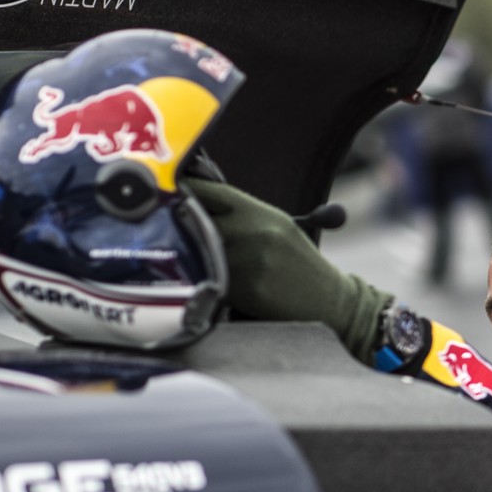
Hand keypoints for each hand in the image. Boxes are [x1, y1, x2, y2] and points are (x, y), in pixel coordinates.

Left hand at [184, 178, 391, 362]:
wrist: (329, 302)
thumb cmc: (300, 266)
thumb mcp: (281, 230)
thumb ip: (246, 218)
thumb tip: (201, 207)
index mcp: (263, 213)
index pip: (214, 192)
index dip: (187, 189)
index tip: (168, 190)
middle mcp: (254, 232)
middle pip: (198, 220)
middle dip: (181, 224)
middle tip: (163, 225)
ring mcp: (248, 261)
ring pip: (200, 252)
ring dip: (190, 255)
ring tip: (184, 256)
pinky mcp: (245, 290)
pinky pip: (210, 280)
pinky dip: (205, 281)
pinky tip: (207, 283)